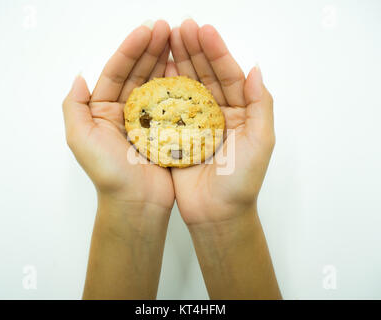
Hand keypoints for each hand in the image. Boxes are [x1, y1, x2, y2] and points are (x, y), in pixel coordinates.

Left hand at [63, 21, 173, 210]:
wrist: (136, 203)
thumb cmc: (108, 174)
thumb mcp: (80, 138)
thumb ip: (74, 106)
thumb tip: (80, 77)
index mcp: (103, 110)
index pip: (117, 72)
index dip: (130, 50)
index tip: (145, 31)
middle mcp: (125, 111)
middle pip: (138, 73)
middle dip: (150, 49)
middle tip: (165, 28)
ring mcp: (148, 120)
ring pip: (156, 83)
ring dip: (165, 61)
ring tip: (177, 40)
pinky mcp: (166, 130)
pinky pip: (173, 102)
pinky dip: (179, 84)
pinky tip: (185, 68)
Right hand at [167, 20, 274, 224]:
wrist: (217, 213)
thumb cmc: (242, 182)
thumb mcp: (260, 141)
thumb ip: (260, 105)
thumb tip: (256, 69)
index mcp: (240, 112)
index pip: (229, 75)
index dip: (217, 52)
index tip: (203, 31)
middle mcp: (218, 113)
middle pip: (206, 75)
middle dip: (194, 50)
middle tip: (180, 28)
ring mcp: (195, 122)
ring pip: (186, 86)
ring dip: (177, 63)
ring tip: (166, 39)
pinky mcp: (176, 135)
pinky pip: (169, 107)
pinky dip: (162, 88)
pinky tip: (155, 70)